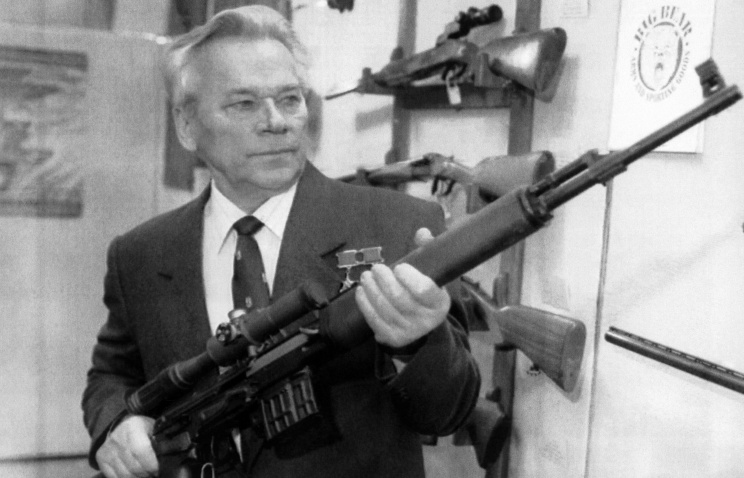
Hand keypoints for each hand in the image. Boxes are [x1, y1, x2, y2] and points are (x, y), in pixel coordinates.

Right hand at [96, 415, 157, 477]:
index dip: (152, 464)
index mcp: (133, 428)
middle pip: (134, 467)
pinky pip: (115, 477)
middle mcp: (117, 438)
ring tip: (145, 474)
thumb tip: (174, 452)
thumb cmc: (142, 428)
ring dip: (138, 477)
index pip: (142, 451)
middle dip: (147, 473)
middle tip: (153, 473)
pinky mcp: (101, 459)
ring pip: (125, 475)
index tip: (158, 468)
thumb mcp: (154, 428)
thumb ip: (162, 441)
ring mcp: (108, 450)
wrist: (119, 425)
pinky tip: (134, 475)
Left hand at [355, 228, 449, 348]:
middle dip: (383, 280)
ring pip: (384, 308)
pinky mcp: (392, 337)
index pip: (423, 289)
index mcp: (439, 302)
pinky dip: (364, 303)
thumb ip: (428, 251)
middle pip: (399, 298)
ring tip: (366, 276)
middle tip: (376, 268)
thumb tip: (421, 233)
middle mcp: (426, 320)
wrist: (423, 325)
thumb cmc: (425, 293)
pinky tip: (361, 291)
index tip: (399, 267)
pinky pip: (374, 319)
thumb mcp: (433, 274)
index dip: (408, 277)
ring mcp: (409, 331)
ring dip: (371, 289)